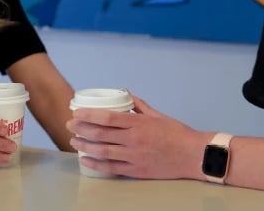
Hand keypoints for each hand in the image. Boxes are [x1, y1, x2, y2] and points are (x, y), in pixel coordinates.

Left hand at [65, 94, 210, 179]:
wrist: (193, 155)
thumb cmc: (177, 134)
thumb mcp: (157, 115)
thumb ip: (139, 105)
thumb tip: (125, 94)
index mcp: (138, 123)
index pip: (107, 117)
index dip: (89, 115)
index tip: (77, 112)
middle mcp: (133, 139)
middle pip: (100, 133)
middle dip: (81, 128)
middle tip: (70, 124)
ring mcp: (134, 156)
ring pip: (102, 151)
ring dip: (85, 145)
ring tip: (74, 141)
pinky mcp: (136, 170)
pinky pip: (111, 167)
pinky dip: (95, 163)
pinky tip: (85, 159)